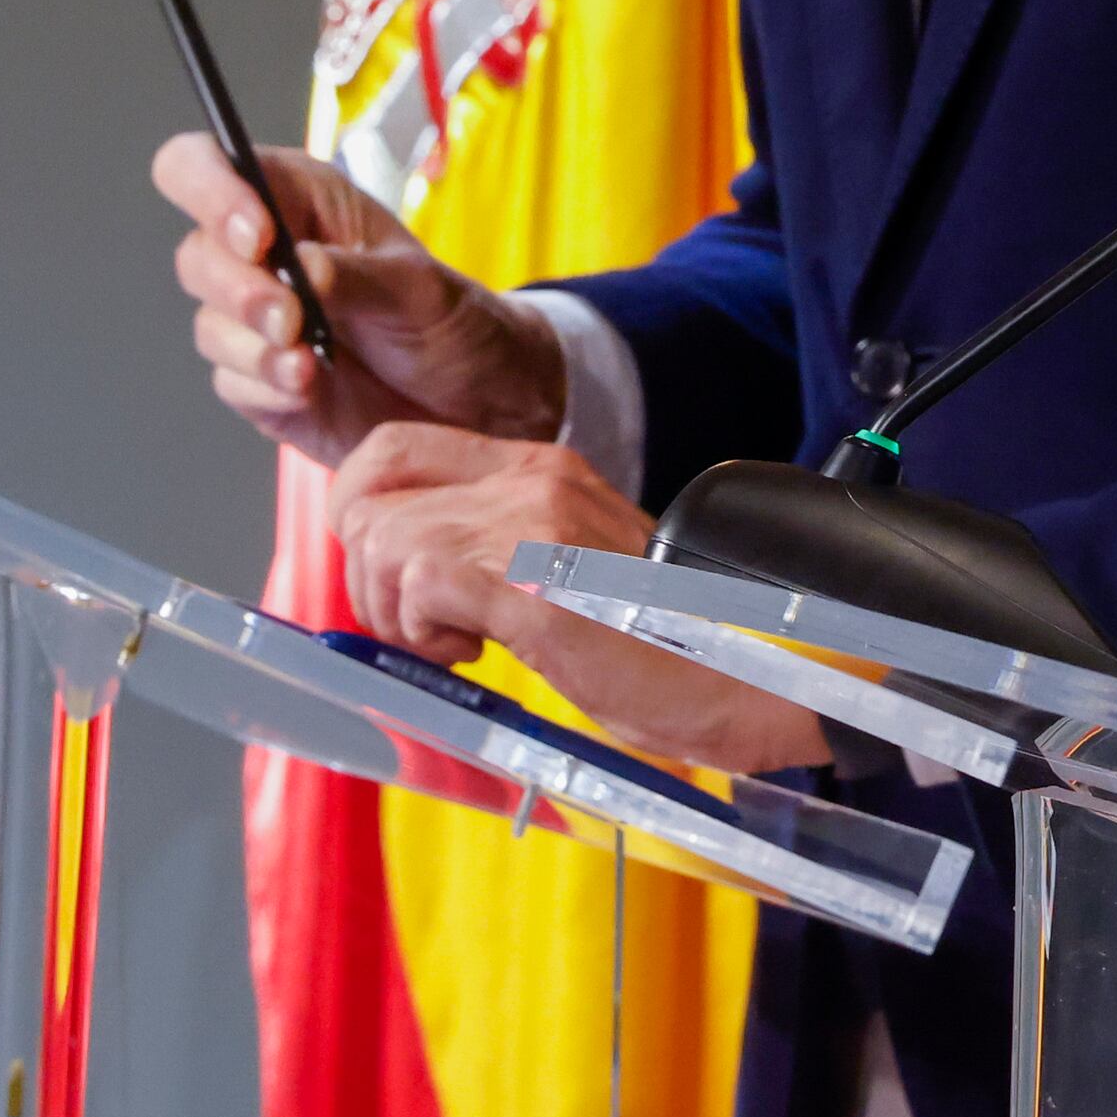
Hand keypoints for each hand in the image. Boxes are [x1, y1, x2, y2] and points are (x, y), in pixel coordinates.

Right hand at [157, 134, 563, 465]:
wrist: (470, 397)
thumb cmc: (447, 321)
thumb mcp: (420, 289)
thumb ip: (358, 274)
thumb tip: (300, 267)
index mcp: (300, 200)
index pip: (207, 165)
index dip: (212, 191)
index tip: (257, 238)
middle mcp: (266, 253)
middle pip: (197, 255)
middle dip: (240, 290)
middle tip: (292, 318)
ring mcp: (255, 319)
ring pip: (210, 325)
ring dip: (256, 349)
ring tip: (310, 365)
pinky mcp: (256, 376)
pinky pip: (230, 381)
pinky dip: (267, 389)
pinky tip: (310, 390)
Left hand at [321, 424, 831, 774]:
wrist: (753, 670)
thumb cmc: (671, 642)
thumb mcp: (575, 568)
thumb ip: (501, 549)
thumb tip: (410, 574)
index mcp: (544, 469)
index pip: (393, 447)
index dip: (363, 512)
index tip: (390, 576)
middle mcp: (532, 479)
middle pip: (367, 492)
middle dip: (368, 572)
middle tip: (422, 623)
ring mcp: (531, 524)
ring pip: (383, 541)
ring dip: (399, 613)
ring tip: (466, 644)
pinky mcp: (530, 581)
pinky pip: (418, 584)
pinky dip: (426, 632)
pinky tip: (481, 652)